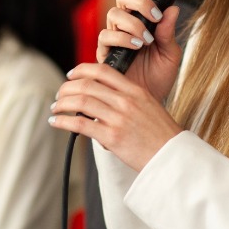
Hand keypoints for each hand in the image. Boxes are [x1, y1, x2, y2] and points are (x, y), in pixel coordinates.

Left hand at [50, 61, 184, 171]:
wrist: (172, 158)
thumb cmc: (161, 135)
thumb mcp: (149, 107)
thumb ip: (128, 99)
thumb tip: (104, 97)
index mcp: (135, 91)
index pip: (102, 70)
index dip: (82, 70)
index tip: (71, 75)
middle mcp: (125, 101)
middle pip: (87, 84)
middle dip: (67, 88)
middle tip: (59, 94)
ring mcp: (118, 118)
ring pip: (80, 101)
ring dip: (62, 103)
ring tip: (55, 107)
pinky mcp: (112, 137)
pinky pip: (79, 124)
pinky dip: (63, 121)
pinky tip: (56, 122)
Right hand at [97, 0, 183, 102]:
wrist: (149, 102)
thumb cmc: (158, 78)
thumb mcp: (170, 54)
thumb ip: (169, 32)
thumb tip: (173, 9)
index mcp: (141, 20)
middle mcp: (125, 26)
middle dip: (139, 1)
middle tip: (154, 16)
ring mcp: (114, 38)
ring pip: (113, 14)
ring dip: (132, 22)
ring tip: (147, 38)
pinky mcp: (105, 53)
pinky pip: (106, 37)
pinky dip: (123, 37)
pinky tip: (137, 45)